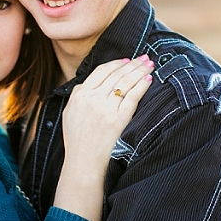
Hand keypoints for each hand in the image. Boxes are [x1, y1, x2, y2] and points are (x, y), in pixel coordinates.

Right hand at [54, 56, 153, 220]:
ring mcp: (105, 108)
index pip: (101, 71)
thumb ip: (79, 96)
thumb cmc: (77, 141)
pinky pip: (133, 96)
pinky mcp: (118, 119)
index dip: (116, 63)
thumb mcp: (70, 113)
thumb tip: (92, 82)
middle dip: (133, 63)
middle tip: (145, 57)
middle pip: (116, 74)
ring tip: (150, 64)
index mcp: (79, 95)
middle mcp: (91, 98)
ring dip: (140, 70)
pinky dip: (142, 85)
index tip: (127, 60)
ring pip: (126, 82)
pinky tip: (149, 79)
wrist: (83, 163)